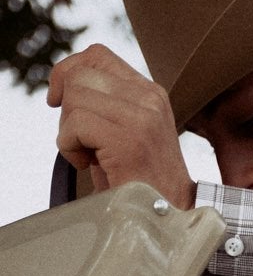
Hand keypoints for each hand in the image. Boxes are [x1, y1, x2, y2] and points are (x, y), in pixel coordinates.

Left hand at [46, 45, 193, 207]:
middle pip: (80, 75)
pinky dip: (69, 148)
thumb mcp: (126, 132)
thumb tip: (63, 82)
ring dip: (69, 131)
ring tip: (90, 156)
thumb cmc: (141, 183)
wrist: (169, 220)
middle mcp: (150, 99)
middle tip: (83, 142)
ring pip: (74, 98)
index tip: (60, 102)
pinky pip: (75, 125)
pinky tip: (89, 165)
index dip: (68, 71)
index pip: (97, 55)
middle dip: (68, 110)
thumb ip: (105, 103)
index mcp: (151, 93)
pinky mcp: (129, 139)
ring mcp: (142, 117)